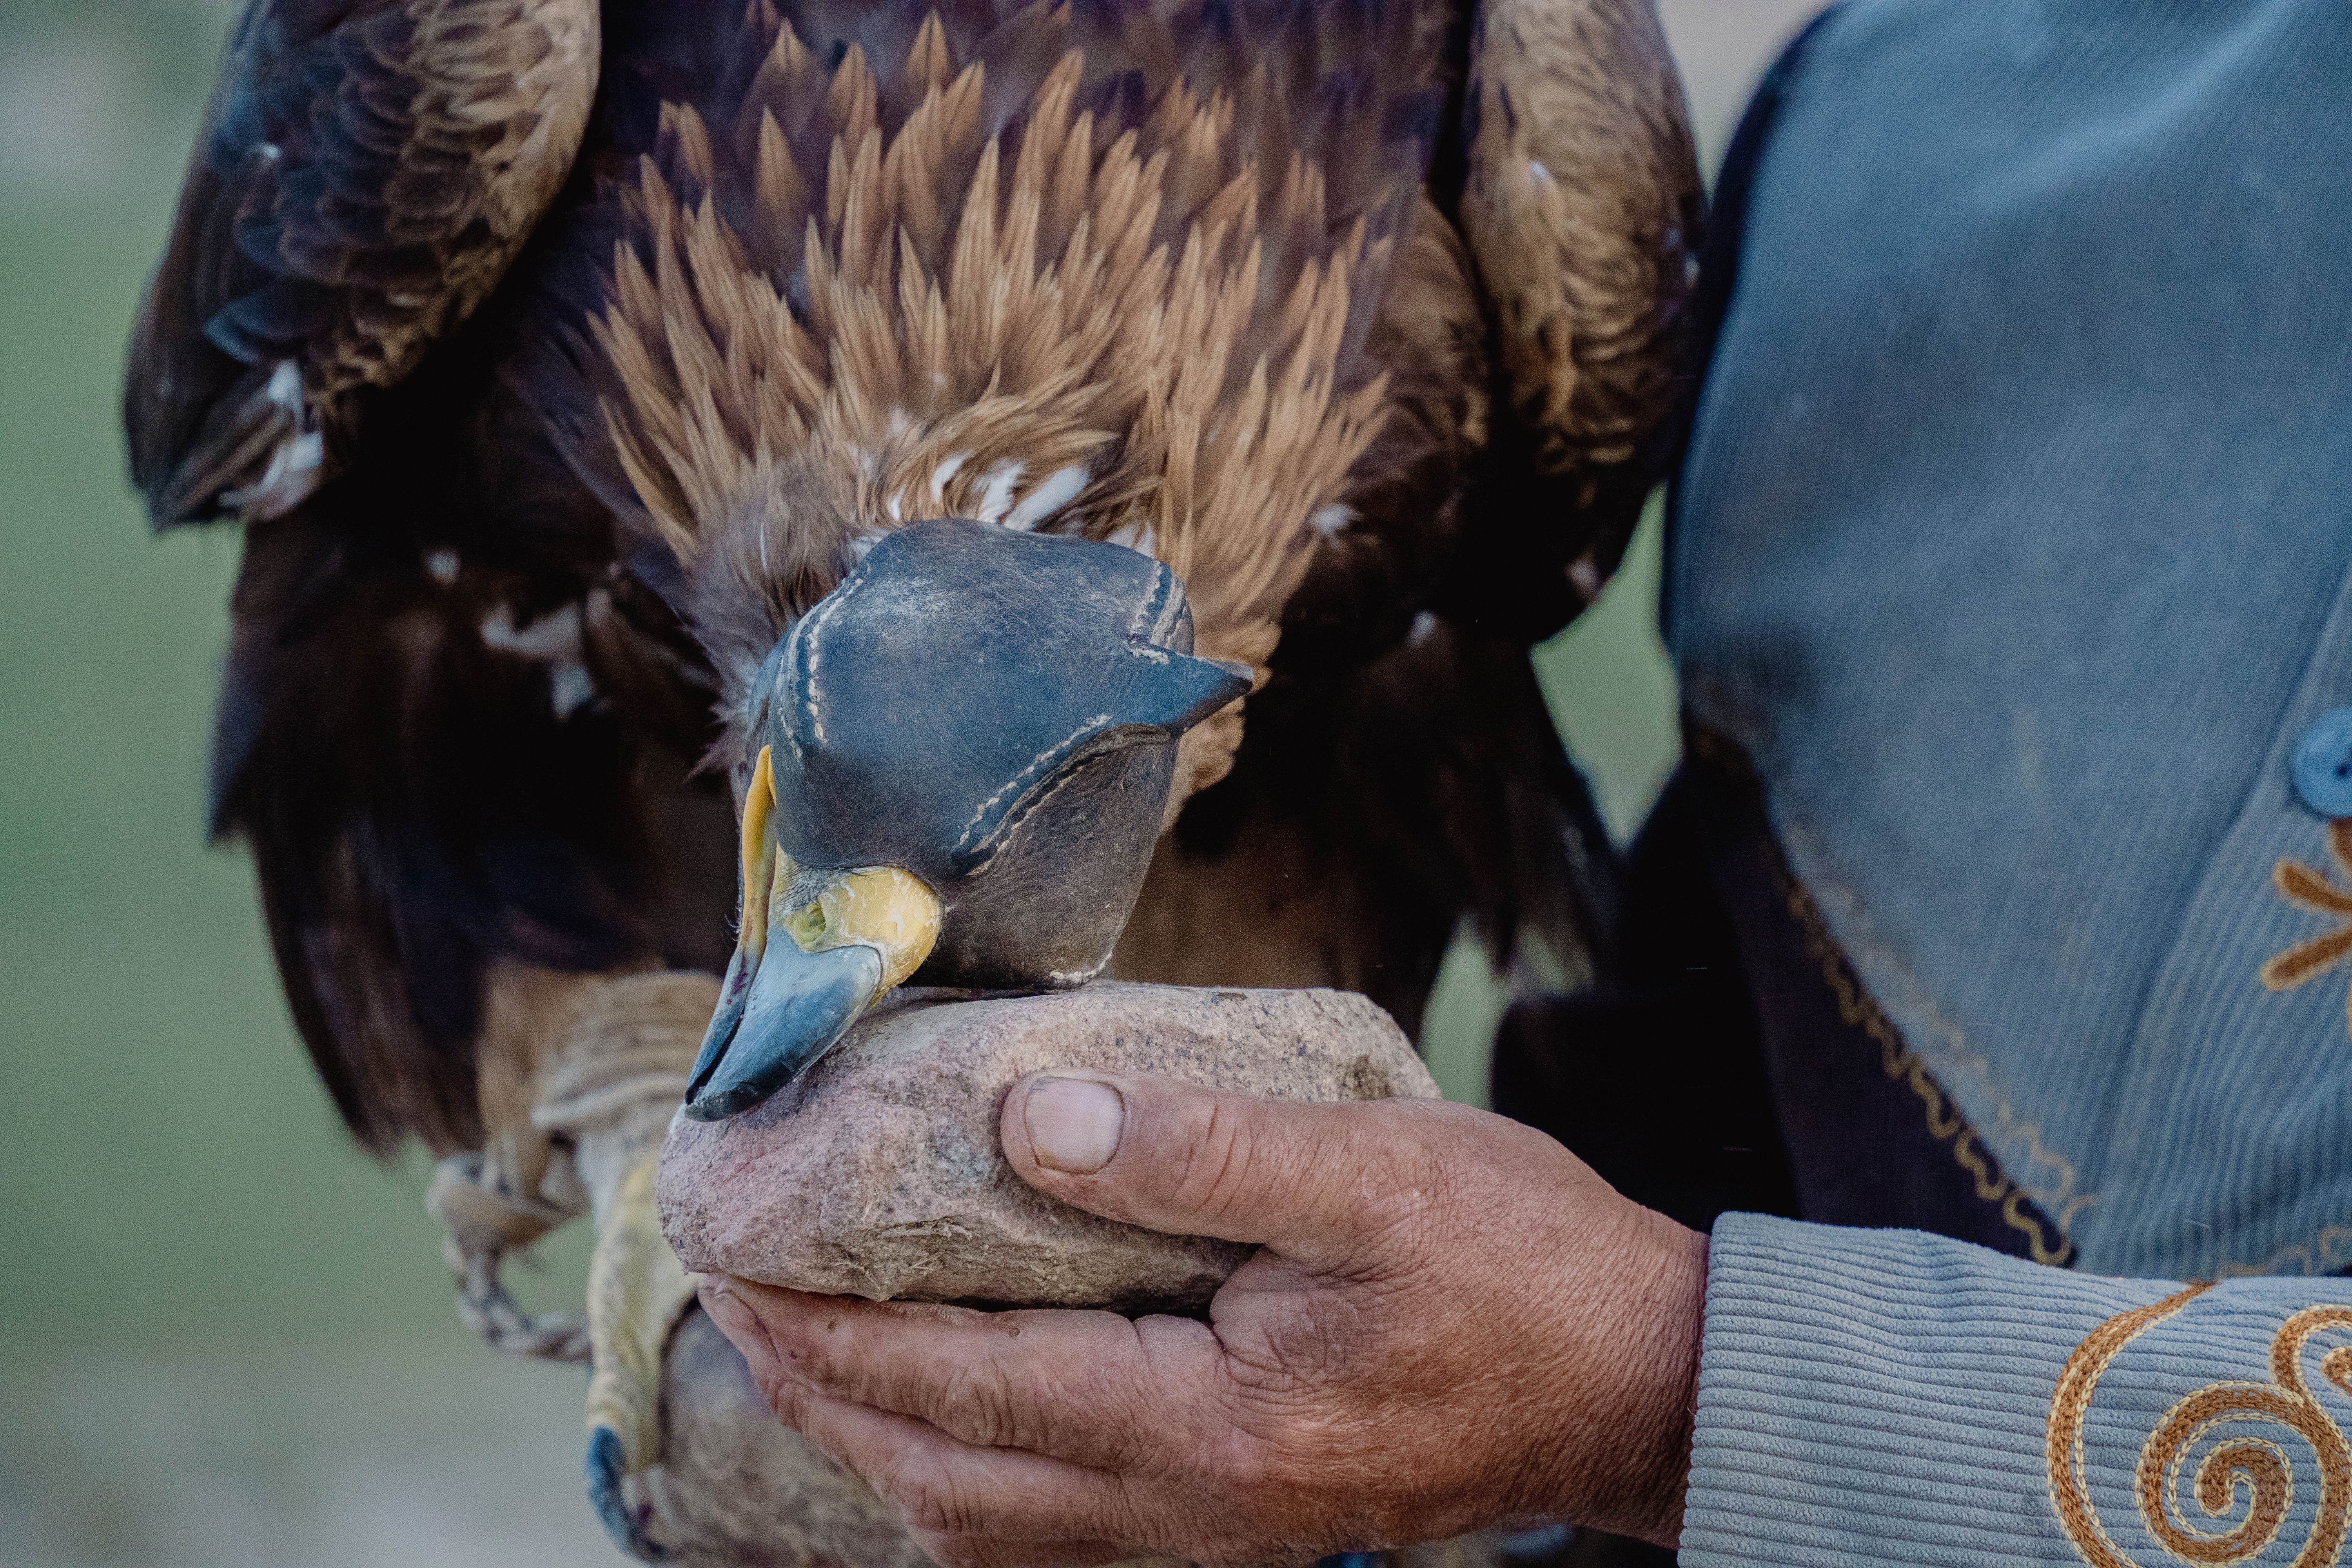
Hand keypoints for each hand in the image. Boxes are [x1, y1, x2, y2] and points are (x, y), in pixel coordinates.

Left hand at [700, 1071, 1707, 1567]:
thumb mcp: (1371, 1173)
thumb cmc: (1520, 1263)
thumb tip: (1028, 1119)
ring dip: (883, 1443)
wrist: (1636, 1376)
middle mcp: (1194, 1508)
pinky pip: (1054, 1531)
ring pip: (990, 1524)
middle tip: (738, 1301)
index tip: (740, 1260)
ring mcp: (1216, 1530)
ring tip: (812, 1357)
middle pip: (951, 1476)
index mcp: (1213, 1425)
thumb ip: (1195, 1150)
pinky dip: (966, 1478)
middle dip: (826, 1392)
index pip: (969, 1384)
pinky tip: (948, 1419)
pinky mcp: (1240, 1517)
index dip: (836, 1329)